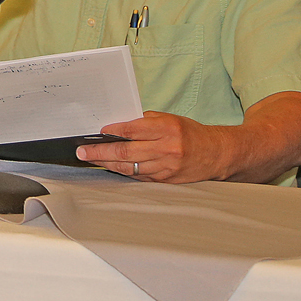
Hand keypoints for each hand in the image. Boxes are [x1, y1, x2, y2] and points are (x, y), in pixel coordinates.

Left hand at [79, 92, 300, 183]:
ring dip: (106, 164)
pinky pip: (139, 176)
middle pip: (126, 152)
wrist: (218, 154)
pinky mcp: (166, 181)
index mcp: (167, 129)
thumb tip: (117, 126)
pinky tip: (110, 168)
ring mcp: (166, 168)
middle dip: (100, 152)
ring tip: (90, 159)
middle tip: (82, 151)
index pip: (132, 129)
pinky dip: (123, 172)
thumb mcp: (169, 119)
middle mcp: (167, 149)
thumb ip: (144, 121)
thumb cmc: (190, 133)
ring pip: (129, 168)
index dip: (112, 131)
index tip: (98, 131)